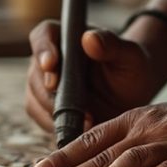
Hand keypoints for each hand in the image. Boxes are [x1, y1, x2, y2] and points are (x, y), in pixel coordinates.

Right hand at [25, 20, 163, 130]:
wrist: (131, 94)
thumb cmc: (130, 67)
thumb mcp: (128, 55)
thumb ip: (111, 45)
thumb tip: (89, 38)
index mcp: (65, 37)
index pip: (43, 36)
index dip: (43, 49)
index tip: (51, 64)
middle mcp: (48, 59)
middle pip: (35, 74)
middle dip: (50, 93)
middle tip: (73, 106)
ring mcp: (44, 85)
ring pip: (34, 99)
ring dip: (55, 113)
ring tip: (85, 121)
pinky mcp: (46, 108)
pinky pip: (41, 118)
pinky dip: (57, 126)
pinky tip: (79, 130)